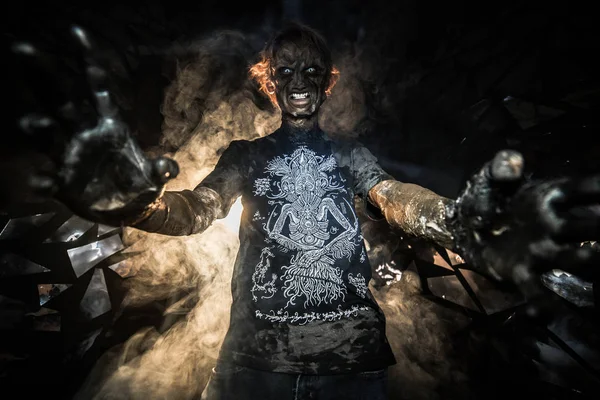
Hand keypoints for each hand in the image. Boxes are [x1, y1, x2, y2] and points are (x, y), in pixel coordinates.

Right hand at [11, 26, 177, 223]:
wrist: (132, 210)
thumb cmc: (143, 184)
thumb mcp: (158, 176)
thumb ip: (162, 169)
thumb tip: (167, 167)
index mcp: (110, 125)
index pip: (97, 87)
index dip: (88, 61)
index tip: (76, 33)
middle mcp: (86, 135)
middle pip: (61, 101)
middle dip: (44, 75)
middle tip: (23, 49)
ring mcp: (71, 158)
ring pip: (49, 135)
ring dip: (39, 128)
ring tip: (34, 123)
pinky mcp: (64, 184)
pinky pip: (49, 178)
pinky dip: (43, 180)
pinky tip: (43, 181)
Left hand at [450, 150, 598, 306]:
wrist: (463, 226)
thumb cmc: (486, 198)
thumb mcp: (491, 178)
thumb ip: (501, 167)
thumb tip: (513, 161)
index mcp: (550, 199)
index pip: (581, 191)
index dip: (596, 189)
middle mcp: (553, 227)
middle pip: (586, 227)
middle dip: (598, 228)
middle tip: (599, 235)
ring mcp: (540, 252)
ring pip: (570, 259)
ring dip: (584, 261)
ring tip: (590, 257)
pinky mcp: (520, 273)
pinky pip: (535, 292)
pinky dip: (541, 305)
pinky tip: (537, 314)